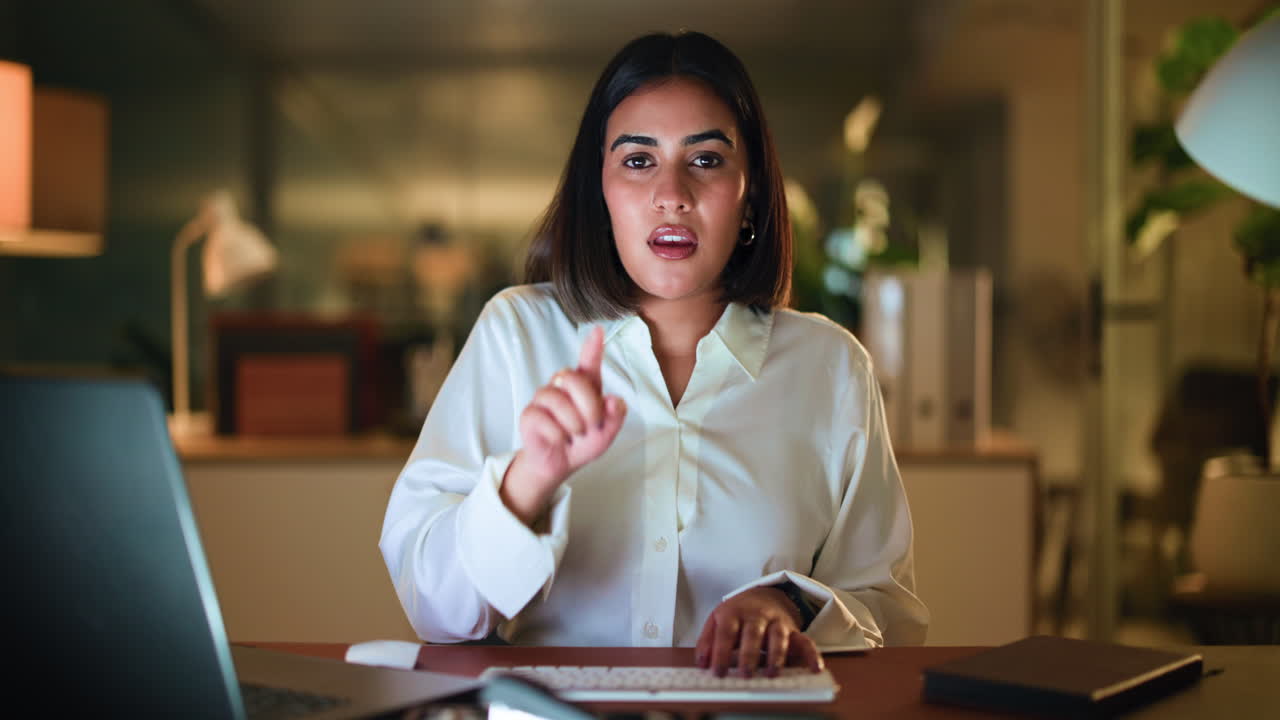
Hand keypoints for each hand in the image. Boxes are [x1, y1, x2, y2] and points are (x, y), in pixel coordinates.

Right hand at [501, 326, 626, 524]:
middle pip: (572, 379)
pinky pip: (543, 419)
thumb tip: (614, 400)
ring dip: (573, 423)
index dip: (592, 347)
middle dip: (588, 405)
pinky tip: (559, 440)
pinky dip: (557, 434)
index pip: (588, 363)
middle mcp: (562, 387)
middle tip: (592, 425)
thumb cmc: (583, 441)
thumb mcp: (606, 433)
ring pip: (557, 400)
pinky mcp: (529, 415)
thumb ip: (615, 417)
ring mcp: (544, 399)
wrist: (560, 464)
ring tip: (575, 435)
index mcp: (584, 387)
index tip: (598, 331)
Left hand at [695, 586, 823, 677]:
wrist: (765, 594)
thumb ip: (707, 640)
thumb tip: (701, 663)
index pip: (726, 632)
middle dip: (749, 655)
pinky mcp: (793, 630)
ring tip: (772, 674)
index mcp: (734, 612)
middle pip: (752, 634)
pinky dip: (812, 654)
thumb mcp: (717, 619)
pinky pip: (805, 640)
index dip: (720, 652)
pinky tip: (815, 668)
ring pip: (778, 637)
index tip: (717, 672)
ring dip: (776, 656)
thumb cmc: (738, 613)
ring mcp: (776, 622)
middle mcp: (756, 616)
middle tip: (745, 674)